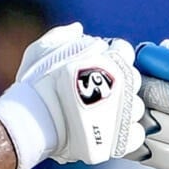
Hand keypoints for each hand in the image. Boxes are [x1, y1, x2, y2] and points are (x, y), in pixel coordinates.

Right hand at [0, 22, 145, 168]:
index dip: (111, 57)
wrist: (32, 122)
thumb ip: (62, 36)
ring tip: (100, 115)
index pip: (124, 50)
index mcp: (109, 59)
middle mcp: (122, 84)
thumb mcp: (42, 50)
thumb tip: (78, 29)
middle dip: (119, 84)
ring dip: (123, 109)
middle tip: (96, 93)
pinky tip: (109, 132)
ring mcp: (123, 112)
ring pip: (136, 108)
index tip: (98, 66)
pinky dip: (126, 134)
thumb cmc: (35, 85)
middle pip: (134, 79)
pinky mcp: (120, 138)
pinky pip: (136, 134)